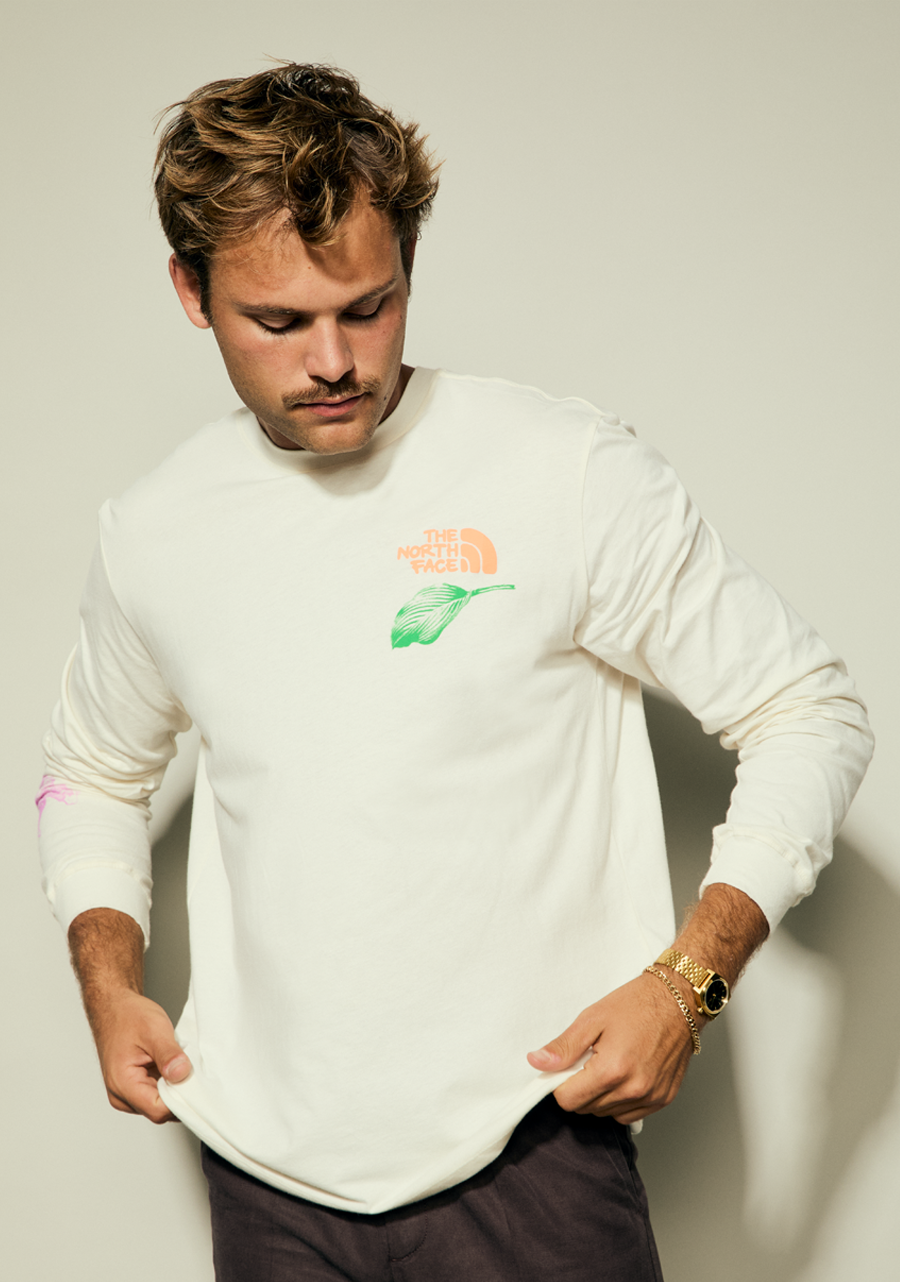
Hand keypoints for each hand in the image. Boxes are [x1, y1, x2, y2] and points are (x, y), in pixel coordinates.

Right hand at [92, 989, 191, 1124]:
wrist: (114, 1008)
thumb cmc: (128, 1016)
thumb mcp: (154, 1030)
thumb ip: (169, 1055)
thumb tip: (182, 1075)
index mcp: (122, 1084)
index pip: (158, 1109)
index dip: (180, 1100)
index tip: (195, 1083)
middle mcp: (121, 1095)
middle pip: (160, 1110)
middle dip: (178, 1093)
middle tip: (189, 1069)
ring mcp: (127, 1094)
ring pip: (160, 1104)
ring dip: (173, 1087)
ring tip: (177, 1064)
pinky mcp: (134, 1088)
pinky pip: (156, 1094)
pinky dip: (168, 1083)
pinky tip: (170, 1066)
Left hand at [526, 971, 697, 1124]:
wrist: (678, 1000)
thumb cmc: (637, 1004)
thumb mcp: (592, 1018)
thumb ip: (563, 1047)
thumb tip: (537, 1062)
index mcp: (612, 1070)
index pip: (568, 1101)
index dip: (560, 1084)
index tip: (566, 1068)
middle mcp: (633, 1089)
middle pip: (587, 1109)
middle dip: (580, 1088)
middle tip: (589, 1060)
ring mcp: (651, 1097)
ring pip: (607, 1114)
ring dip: (600, 1096)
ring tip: (609, 1064)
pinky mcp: (663, 1099)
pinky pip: (630, 1114)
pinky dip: (620, 1101)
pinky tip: (624, 1075)